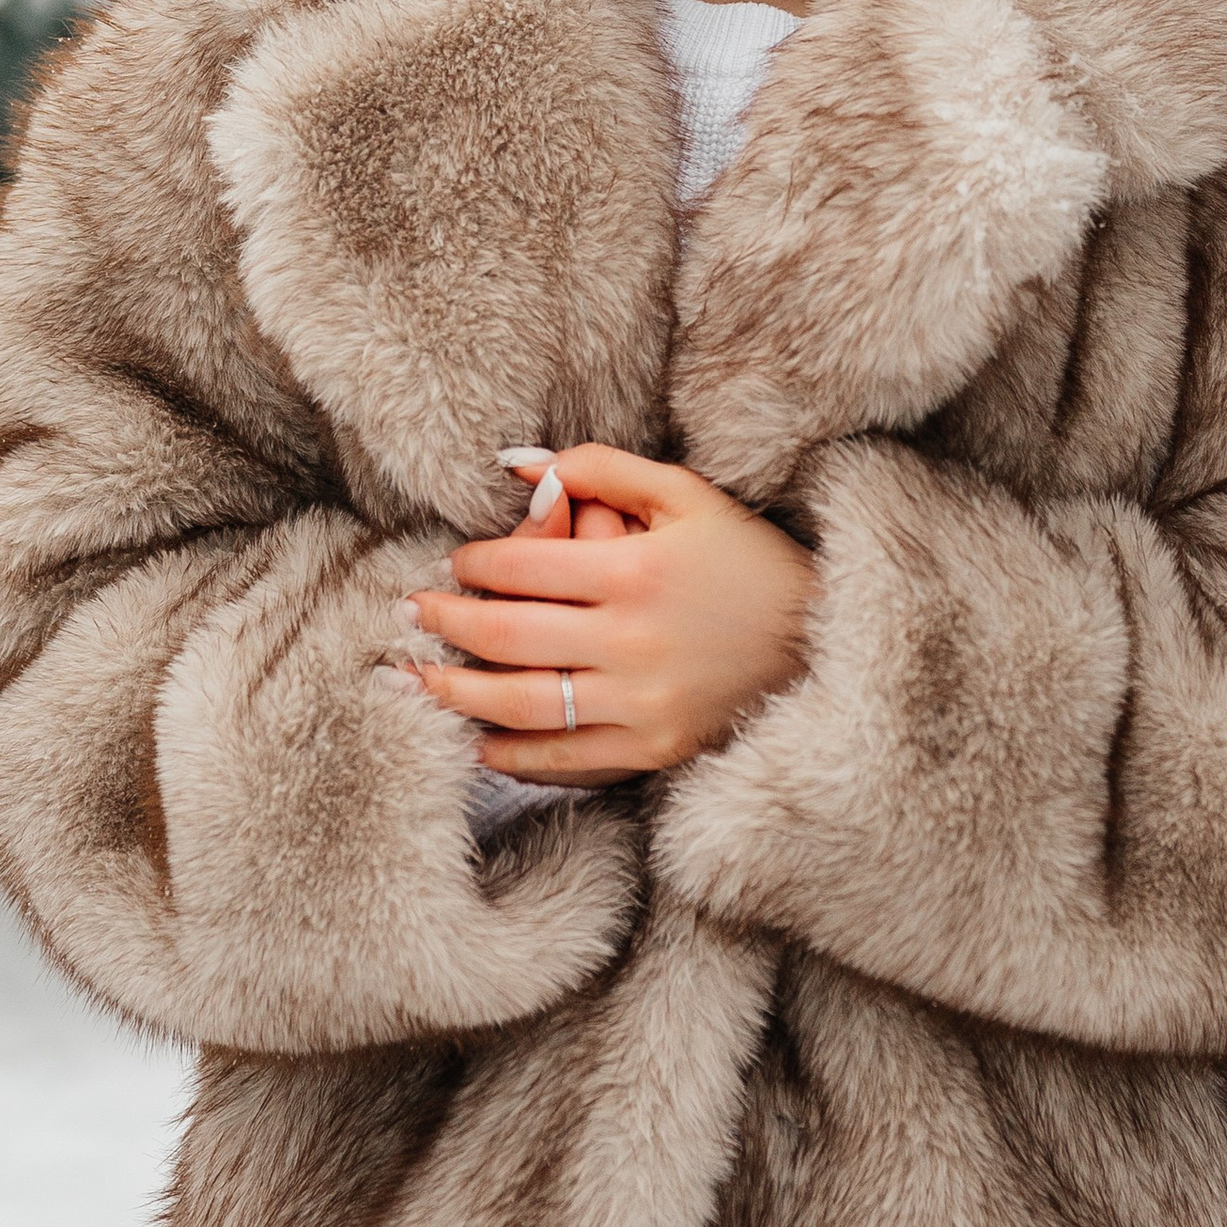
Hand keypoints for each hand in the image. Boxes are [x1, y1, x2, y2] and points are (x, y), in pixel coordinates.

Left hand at [401, 446, 815, 778]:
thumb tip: (519, 466)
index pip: (522, 567)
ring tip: (415, 678)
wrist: (820, 642)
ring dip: (455, 692)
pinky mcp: (652, 750)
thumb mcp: (684, 495)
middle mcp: (632, 640)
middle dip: (444, 624)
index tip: (452, 564)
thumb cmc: (746, 560)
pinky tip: (475, 739)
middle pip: (505, 637)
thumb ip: (600, 468)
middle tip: (407, 615)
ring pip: (520, 704)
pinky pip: (562, 759)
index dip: (473, 565)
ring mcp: (640, 703)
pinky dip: (509, 753)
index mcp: (636, 570)